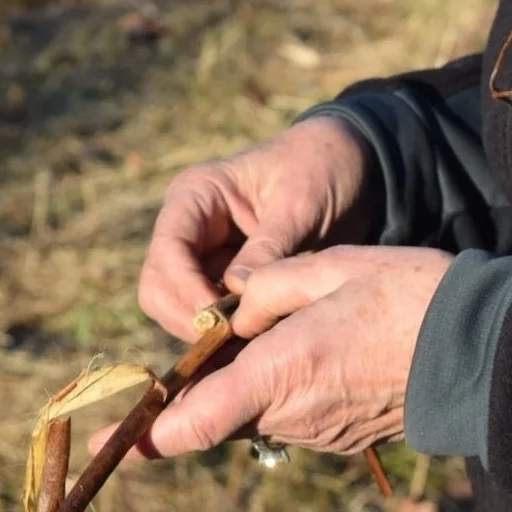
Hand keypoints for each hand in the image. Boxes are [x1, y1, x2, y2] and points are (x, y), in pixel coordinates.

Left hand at [89, 245, 452, 458]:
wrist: (483, 350)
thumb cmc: (411, 299)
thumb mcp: (333, 268)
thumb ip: (269, 284)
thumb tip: (237, 304)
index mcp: (279, 370)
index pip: (192, 421)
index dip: (145, 435)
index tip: (113, 442)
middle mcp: (291, 412)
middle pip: (223, 407)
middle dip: (218, 374)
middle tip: (244, 324)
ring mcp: (319, 431)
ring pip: (261, 407)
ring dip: (262, 375)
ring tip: (309, 325)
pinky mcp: (343, 437)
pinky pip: (298, 412)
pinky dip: (297, 385)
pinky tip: (335, 349)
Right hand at [139, 116, 379, 341]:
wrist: (352, 168)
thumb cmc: (323, 170)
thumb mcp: (301, 204)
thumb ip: (269, 247)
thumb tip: (237, 293)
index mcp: (198, 194)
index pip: (169, 249)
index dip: (186, 290)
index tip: (220, 322)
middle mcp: (189, 226)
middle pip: (159, 286)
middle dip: (188, 318)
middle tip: (232, 341)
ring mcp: (204, 255)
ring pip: (177, 308)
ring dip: (205, 330)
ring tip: (249, 343)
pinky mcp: (224, 280)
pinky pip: (210, 315)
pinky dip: (226, 332)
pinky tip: (257, 341)